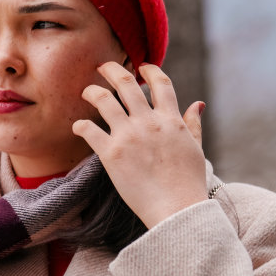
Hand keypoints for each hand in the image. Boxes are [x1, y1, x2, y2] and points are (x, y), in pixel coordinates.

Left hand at [73, 62, 207, 229]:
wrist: (177, 209)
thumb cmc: (188, 183)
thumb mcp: (196, 148)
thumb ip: (193, 124)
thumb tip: (197, 103)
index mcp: (171, 120)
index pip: (161, 83)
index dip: (150, 70)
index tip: (141, 66)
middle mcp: (149, 122)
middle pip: (127, 84)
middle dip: (112, 70)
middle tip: (102, 67)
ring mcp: (129, 136)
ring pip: (104, 100)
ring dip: (92, 92)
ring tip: (87, 91)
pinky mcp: (111, 154)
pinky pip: (89, 130)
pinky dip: (80, 125)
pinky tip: (78, 126)